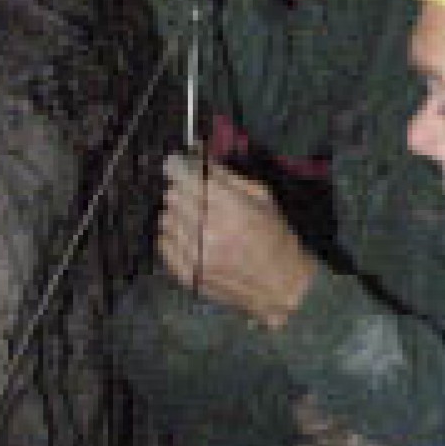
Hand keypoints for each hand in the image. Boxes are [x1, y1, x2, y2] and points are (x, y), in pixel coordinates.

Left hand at [157, 151, 316, 328]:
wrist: (281, 287)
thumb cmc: (276, 238)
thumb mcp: (262, 197)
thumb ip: (227, 177)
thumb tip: (199, 158)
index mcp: (230, 207)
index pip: (186, 176)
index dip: (180, 166)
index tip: (179, 163)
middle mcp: (207, 230)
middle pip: (172, 195)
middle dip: (181, 190)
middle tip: (194, 194)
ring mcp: (194, 255)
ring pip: (165, 218)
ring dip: (176, 213)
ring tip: (194, 218)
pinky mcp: (186, 274)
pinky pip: (163, 244)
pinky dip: (172, 236)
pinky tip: (188, 237)